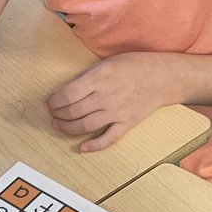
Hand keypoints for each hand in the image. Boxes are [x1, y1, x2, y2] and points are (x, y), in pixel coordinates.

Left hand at [46, 53, 174, 152]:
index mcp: (99, 78)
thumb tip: (68, 91)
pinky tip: (82, 148)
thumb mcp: (107, 63)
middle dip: (58, 114)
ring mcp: (116, 112)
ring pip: (85, 125)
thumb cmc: (134, 66)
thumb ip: (88, 77)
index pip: (67, 94)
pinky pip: (108, 138)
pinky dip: (94, 146)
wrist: (162, 77)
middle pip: (73, 111)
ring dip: (68, 128)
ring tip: (59, 126)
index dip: (54, 101)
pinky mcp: (126, 123)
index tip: (50, 102)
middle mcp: (106, 96)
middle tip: (53, 114)